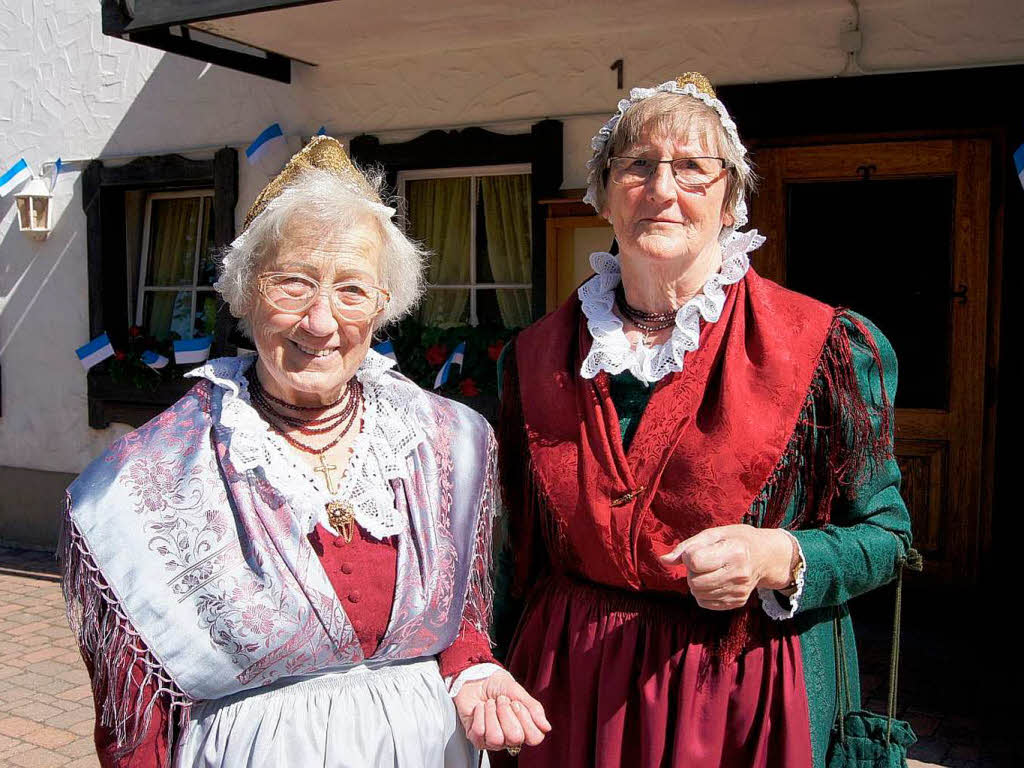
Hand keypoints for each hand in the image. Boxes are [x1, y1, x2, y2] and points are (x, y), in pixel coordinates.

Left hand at [454, 669, 550, 751]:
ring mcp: (492, 740)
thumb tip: (547, 727)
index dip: (525, 719)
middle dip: (506, 713)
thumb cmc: (496, 685)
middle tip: (501, 701)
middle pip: (515, 738)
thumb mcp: (518, 692)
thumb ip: (534, 709)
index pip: (534, 737)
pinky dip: (479, 714)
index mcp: (524, 728)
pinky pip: (479, 732)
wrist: (475, 678)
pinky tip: (480, 708)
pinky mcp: (476, 738)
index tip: (516, 703)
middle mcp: (509, 738)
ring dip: (492, 713)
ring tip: (490, 703)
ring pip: (496, 738)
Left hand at [660, 524, 794, 610]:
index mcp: (734, 552)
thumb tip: (663, 560)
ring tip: (710, 571)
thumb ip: (686, 546)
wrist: (764, 556)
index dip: (690, 556)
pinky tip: (715, 581)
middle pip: (694, 582)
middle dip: (692, 572)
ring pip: (698, 594)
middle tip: (703, 562)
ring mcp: (739, 591)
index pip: (694, 562)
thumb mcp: (713, 534)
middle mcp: (739, 574)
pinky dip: (704, 593)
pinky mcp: (737, 602)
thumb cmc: (735, 540)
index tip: (699, 550)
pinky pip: (705, 603)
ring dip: (697, 583)